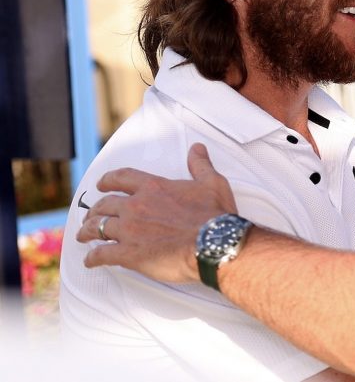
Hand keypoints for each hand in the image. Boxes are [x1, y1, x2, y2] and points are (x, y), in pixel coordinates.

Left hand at [76, 143, 237, 282]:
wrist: (214, 244)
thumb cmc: (215, 215)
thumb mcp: (212, 183)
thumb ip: (200, 165)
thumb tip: (197, 148)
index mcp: (153, 188)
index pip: (122, 178)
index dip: (108, 180)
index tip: (102, 184)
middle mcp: (136, 206)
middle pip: (104, 204)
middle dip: (95, 209)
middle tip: (91, 214)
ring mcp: (130, 230)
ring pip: (98, 227)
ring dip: (87, 231)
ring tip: (83, 235)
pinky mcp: (129, 254)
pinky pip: (103, 254)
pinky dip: (93, 258)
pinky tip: (90, 260)